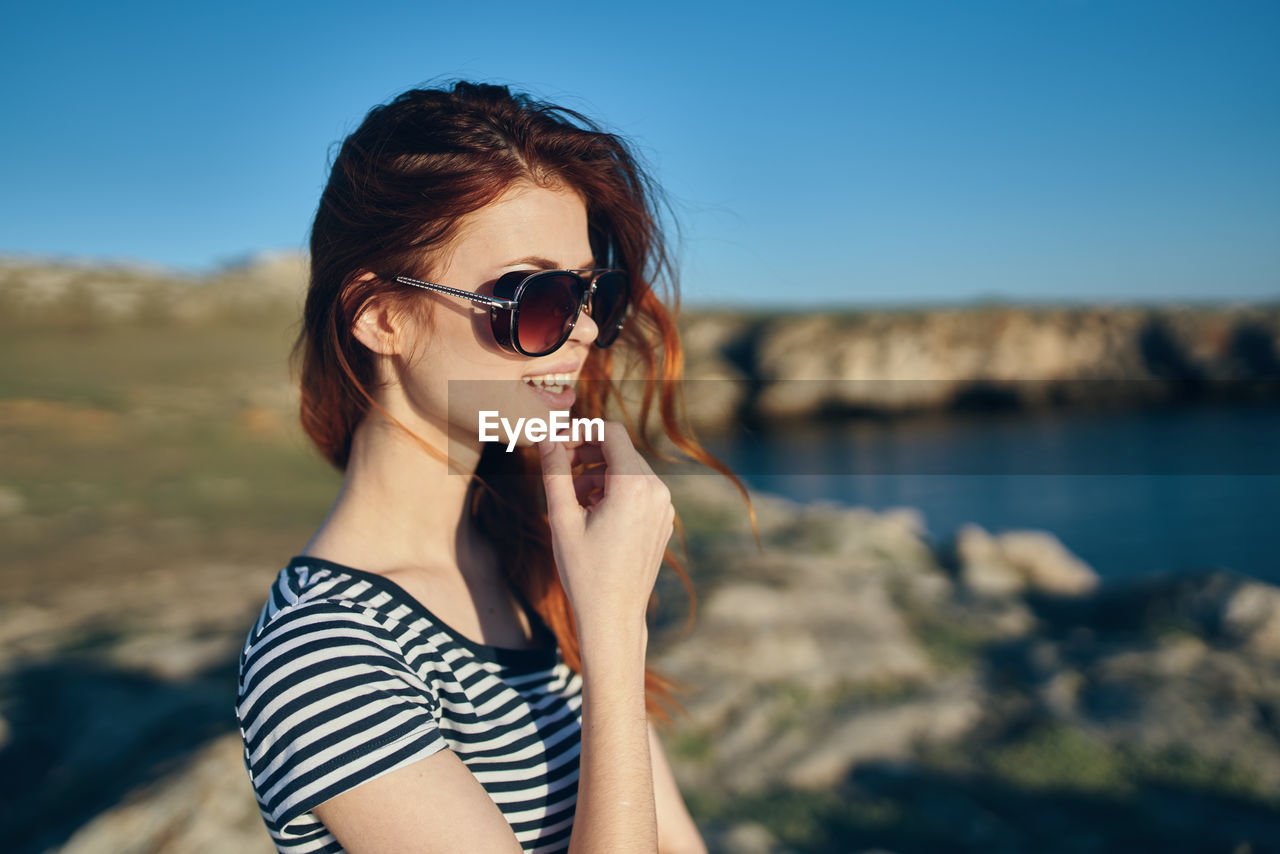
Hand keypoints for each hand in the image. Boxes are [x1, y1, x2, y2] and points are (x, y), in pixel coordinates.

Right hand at [538, 421, 673, 640]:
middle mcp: (656, 491)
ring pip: (628, 470)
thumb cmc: (584, 570)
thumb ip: (554, 471)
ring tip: (571, 498)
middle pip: (620, 449)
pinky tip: (591, 513)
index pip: (610, 432)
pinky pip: (639, 490)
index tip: (556, 444)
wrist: (614, 616)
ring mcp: (664, 506)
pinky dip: (614, 490)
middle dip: (587, 452)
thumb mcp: (562, 518)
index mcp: (634, 486)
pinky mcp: (663, 520)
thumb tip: (546, 437)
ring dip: (598, 473)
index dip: (580, 431)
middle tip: (557, 468)